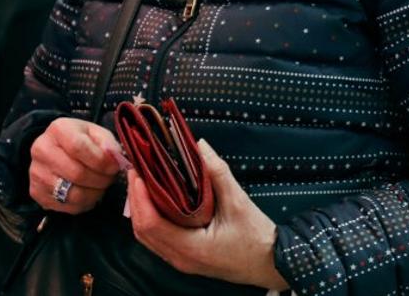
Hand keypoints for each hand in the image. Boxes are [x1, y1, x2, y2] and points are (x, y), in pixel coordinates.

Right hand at [28, 118, 126, 214]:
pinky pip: (67, 206)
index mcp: (58, 129)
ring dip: (95, 194)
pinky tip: (89, 193)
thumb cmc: (80, 139)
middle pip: (77, 174)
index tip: (115, 167)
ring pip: (73, 194)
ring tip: (101, 186)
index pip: (79, 148)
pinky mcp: (37, 193)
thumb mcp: (96, 133)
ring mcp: (36, 173)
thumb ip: (108, 144)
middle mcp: (41, 150)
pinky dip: (84, 203)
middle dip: (101, 180)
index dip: (101, 161)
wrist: (55, 149)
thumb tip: (115, 160)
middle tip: (110, 178)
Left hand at [128, 140, 288, 290]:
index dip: (140, 198)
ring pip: (148, 238)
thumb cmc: (256, 236)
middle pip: (143, 232)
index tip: (138, 173)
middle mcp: (180, 258)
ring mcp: (182, 261)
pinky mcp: (186, 259)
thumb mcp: (238, 201)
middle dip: (136, 200)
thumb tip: (199, 145)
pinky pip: (159, 240)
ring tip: (143, 182)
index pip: (151, 224)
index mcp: (191, 247)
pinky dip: (152, 220)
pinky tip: (156, 200)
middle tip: (137, 172)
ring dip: (141, 210)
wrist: (272, 263)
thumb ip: (217, 172)